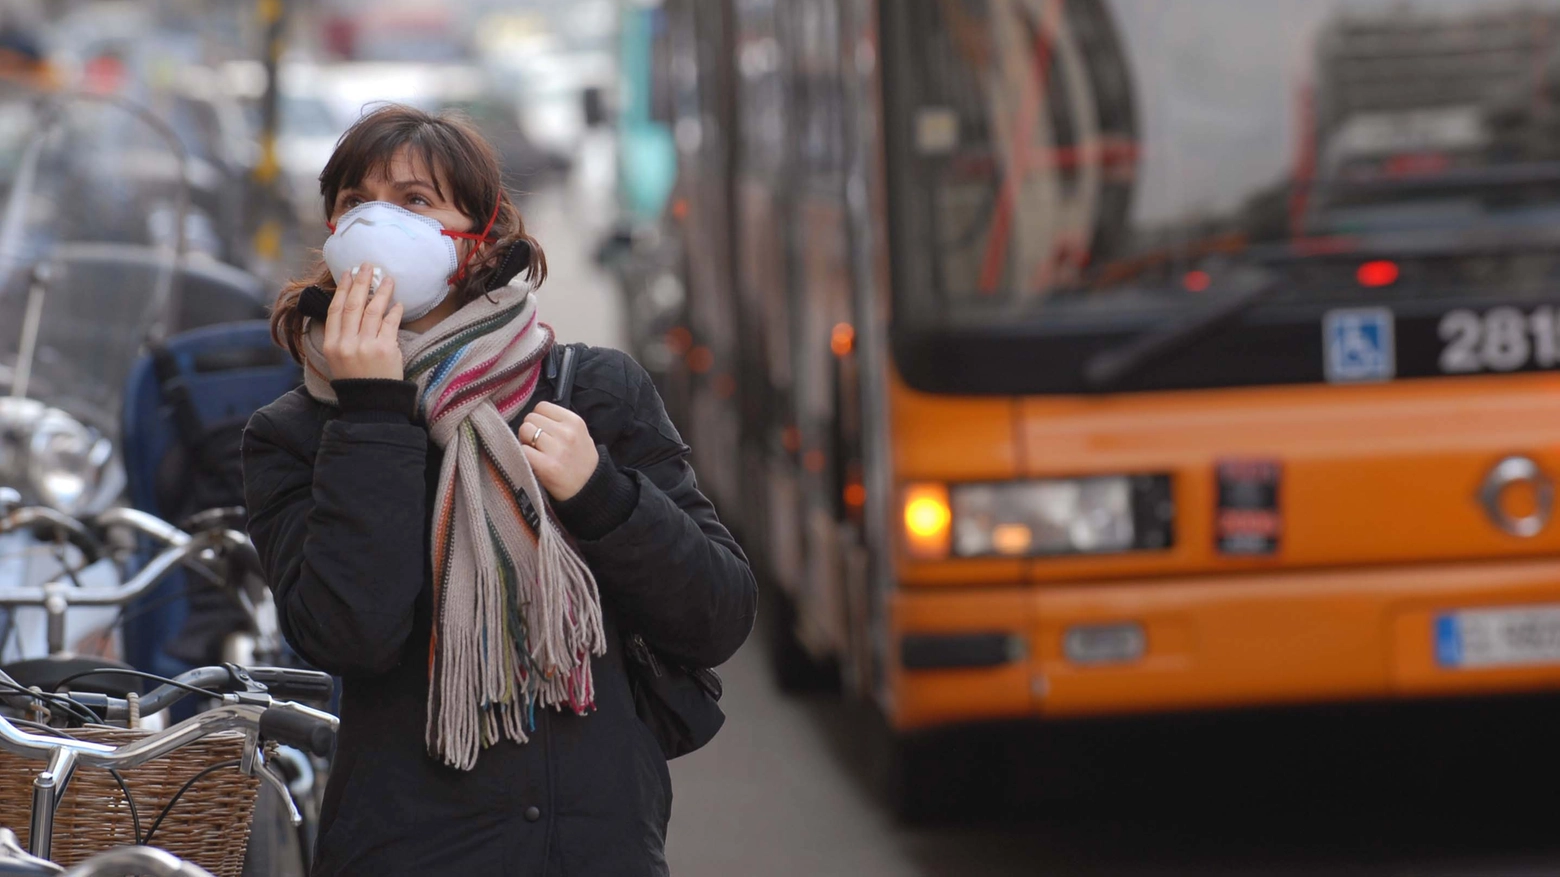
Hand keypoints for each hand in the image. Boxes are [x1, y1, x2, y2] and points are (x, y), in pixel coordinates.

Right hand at [323, 262, 404, 379]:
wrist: (372, 405)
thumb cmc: (357, 380)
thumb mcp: (339, 359)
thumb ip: (343, 335)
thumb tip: (353, 305)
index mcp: (332, 345)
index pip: (336, 310)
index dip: (343, 290)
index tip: (348, 274)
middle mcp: (347, 344)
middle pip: (353, 305)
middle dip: (361, 283)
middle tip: (368, 266)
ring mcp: (366, 346)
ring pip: (373, 311)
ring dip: (382, 292)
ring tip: (388, 279)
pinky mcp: (385, 350)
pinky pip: (390, 323)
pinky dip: (395, 311)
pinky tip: (398, 303)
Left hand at [520, 402, 599, 500]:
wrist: (589, 489)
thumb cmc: (580, 461)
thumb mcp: (580, 434)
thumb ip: (559, 422)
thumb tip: (533, 417)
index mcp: (574, 422)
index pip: (541, 406)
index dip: (538, 418)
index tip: (543, 431)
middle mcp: (566, 433)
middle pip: (530, 418)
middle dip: (530, 430)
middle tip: (537, 444)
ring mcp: (557, 450)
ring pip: (524, 431)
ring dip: (525, 442)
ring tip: (535, 452)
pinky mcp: (547, 466)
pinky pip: (523, 450)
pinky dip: (524, 455)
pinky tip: (533, 462)